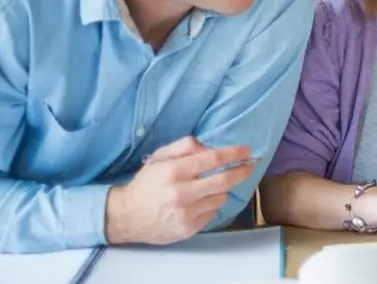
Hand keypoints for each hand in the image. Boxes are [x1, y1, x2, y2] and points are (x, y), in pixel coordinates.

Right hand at [104, 137, 255, 244]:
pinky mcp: (188, 229)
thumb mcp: (159, 158)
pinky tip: (199, 203)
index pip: (212, 159)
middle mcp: (181, 193)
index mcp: (174, 171)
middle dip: (242, 171)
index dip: (233, 154)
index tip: (247, 151)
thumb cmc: (147, 184)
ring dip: (221, 190)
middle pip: (224, 180)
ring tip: (208, 187)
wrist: (126, 216)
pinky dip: (210, 205)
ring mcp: (185, 213)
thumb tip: (209, 147)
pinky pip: (212, 213)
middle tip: (250, 165)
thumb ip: (184, 147)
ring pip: (221, 197)